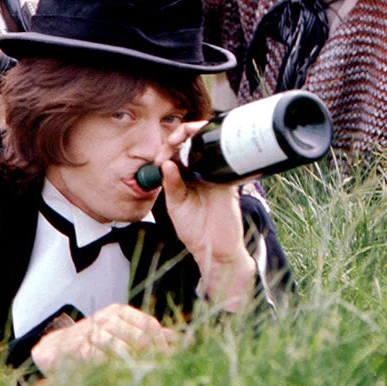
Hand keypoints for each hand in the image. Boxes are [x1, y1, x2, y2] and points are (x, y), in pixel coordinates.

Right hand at [30, 303, 177, 371]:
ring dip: (135, 365)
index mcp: (119, 311)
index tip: (168, 358)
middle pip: (139, 337)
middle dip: (151, 356)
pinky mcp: (82, 349)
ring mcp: (93, 333)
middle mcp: (106, 318)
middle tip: (157, 370)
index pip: (149, 323)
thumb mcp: (121, 328)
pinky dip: (116, 370)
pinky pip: (105, 361)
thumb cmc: (96, 338)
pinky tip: (122, 376)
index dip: (162, 343)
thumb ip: (147, 332)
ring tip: (142, 375)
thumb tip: (178, 338)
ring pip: (123, 349)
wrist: (60, 347)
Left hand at [159, 123, 255, 308]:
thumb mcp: (176, 206)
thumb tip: (166, 163)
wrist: (215, 249)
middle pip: (189, 144)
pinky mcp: (227, 181)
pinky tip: (200, 143)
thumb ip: (171, 185)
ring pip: (205, 146)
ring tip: (179, 138)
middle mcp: (199, 173)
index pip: (174, 154)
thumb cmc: (194, 230)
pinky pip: (222, 159)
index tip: (158, 159)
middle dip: (177, 136)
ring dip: (192, 135)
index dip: (165, 148)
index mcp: (184, 177)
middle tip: (169, 144)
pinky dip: (212, 147)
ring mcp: (214, 175)